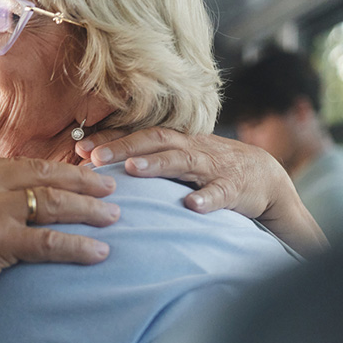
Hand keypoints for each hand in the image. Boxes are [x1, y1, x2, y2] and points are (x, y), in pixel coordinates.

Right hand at [0, 157, 119, 312]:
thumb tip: (21, 197)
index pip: (28, 165)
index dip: (63, 170)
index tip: (88, 177)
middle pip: (46, 177)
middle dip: (85, 183)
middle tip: (113, 191)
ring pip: (53, 204)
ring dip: (89, 211)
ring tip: (114, 218)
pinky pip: (48, 241)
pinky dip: (77, 246)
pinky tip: (98, 252)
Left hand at [77, 127, 327, 255]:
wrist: (263, 176)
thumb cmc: (208, 170)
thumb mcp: (176, 162)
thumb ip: (143, 161)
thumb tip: (93, 164)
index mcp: (175, 143)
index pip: (138, 136)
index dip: (110, 140)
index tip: (79, 149)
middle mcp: (191, 149)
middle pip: (154, 141)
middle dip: (123, 147)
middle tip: (94, 158)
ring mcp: (212, 167)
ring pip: (183, 160)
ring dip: (157, 164)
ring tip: (132, 169)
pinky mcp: (234, 188)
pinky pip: (220, 192)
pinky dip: (207, 198)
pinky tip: (191, 206)